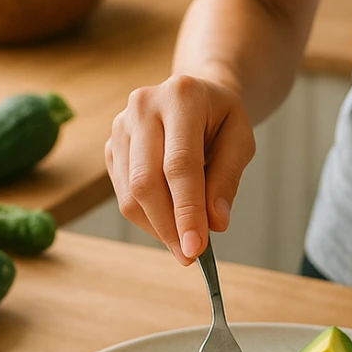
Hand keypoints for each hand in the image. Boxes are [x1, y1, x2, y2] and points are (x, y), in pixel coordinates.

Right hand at [105, 74, 255, 265]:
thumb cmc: (220, 119)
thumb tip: (214, 223)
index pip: (179, 164)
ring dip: (157, 227)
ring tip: (184, 242)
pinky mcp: (111, 147)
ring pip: (130, 193)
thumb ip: (227, 179)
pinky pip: (123, 194)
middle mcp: (143, 106)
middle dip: (168, 226)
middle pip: (146, 181)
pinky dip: (147, 218)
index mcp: (181, 97)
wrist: (195, 95)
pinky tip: (169, 222)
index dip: (187, 211)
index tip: (197, 248)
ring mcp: (121, 126)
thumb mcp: (240, 140)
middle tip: (189, 256)